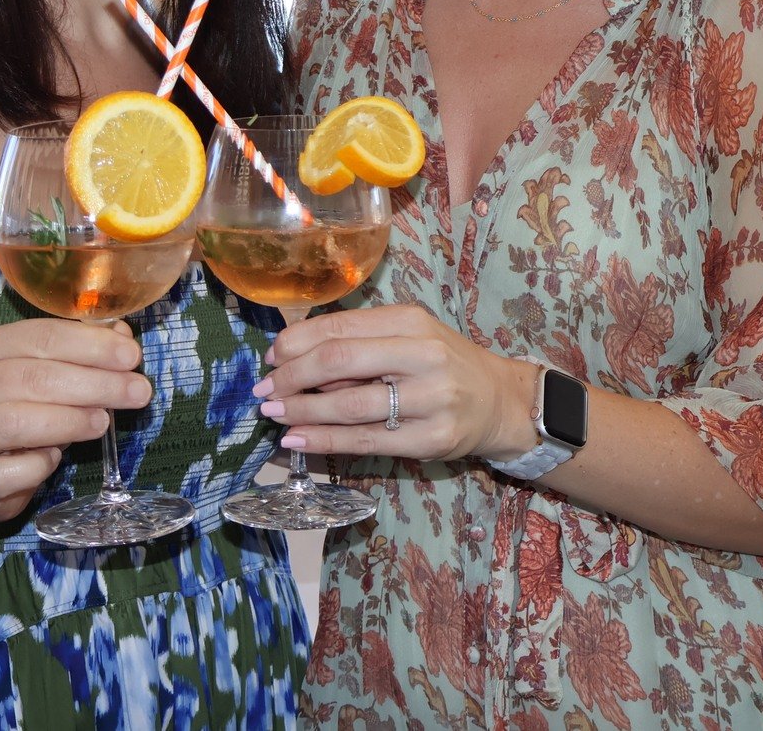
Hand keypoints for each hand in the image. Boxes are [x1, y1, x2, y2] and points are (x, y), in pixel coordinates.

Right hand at [0, 319, 149, 527]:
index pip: (44, 336)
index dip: (92, 345)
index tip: (132, 356)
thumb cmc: (16, 414)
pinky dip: (38, 465)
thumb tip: (123, 337)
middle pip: (34, 377)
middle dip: (94, 383)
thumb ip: (82, 357)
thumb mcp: (47, 379)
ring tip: (103, 423)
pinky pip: (6, 471)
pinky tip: (55, 460)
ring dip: (69, 421)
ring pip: (17, 420)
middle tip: (137, 392)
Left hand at [254, 304, 532, 462]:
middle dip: (291, 376)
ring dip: (301, 411)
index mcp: (411, 321)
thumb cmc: (442, 364)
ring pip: (349, 405)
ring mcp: (430, 399)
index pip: (340, 327)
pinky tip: (297, 440)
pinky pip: (366, 441)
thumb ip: (360, 341)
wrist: (499, 401)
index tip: (270, 357)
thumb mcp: (408, 337)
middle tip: (263, 391)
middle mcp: (423, 355)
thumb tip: (292, 355)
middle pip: (339, 360)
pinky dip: (323, 441)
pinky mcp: (431, 439)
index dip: (296, 343)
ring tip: (273, 415)